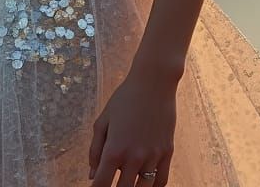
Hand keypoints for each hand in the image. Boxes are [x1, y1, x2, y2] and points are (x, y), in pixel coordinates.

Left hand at [88, 70, 176, 186]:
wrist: (154, 81)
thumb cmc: (125, 98)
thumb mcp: (103, 120)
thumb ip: (95, 149)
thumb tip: (92, 175)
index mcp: (114, 149)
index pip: (101, 184)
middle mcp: (134, 157)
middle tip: (111, 183)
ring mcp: (153, 156)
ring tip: (127, 182)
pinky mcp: (167, 152)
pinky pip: (161, 181)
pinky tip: (144, 183)